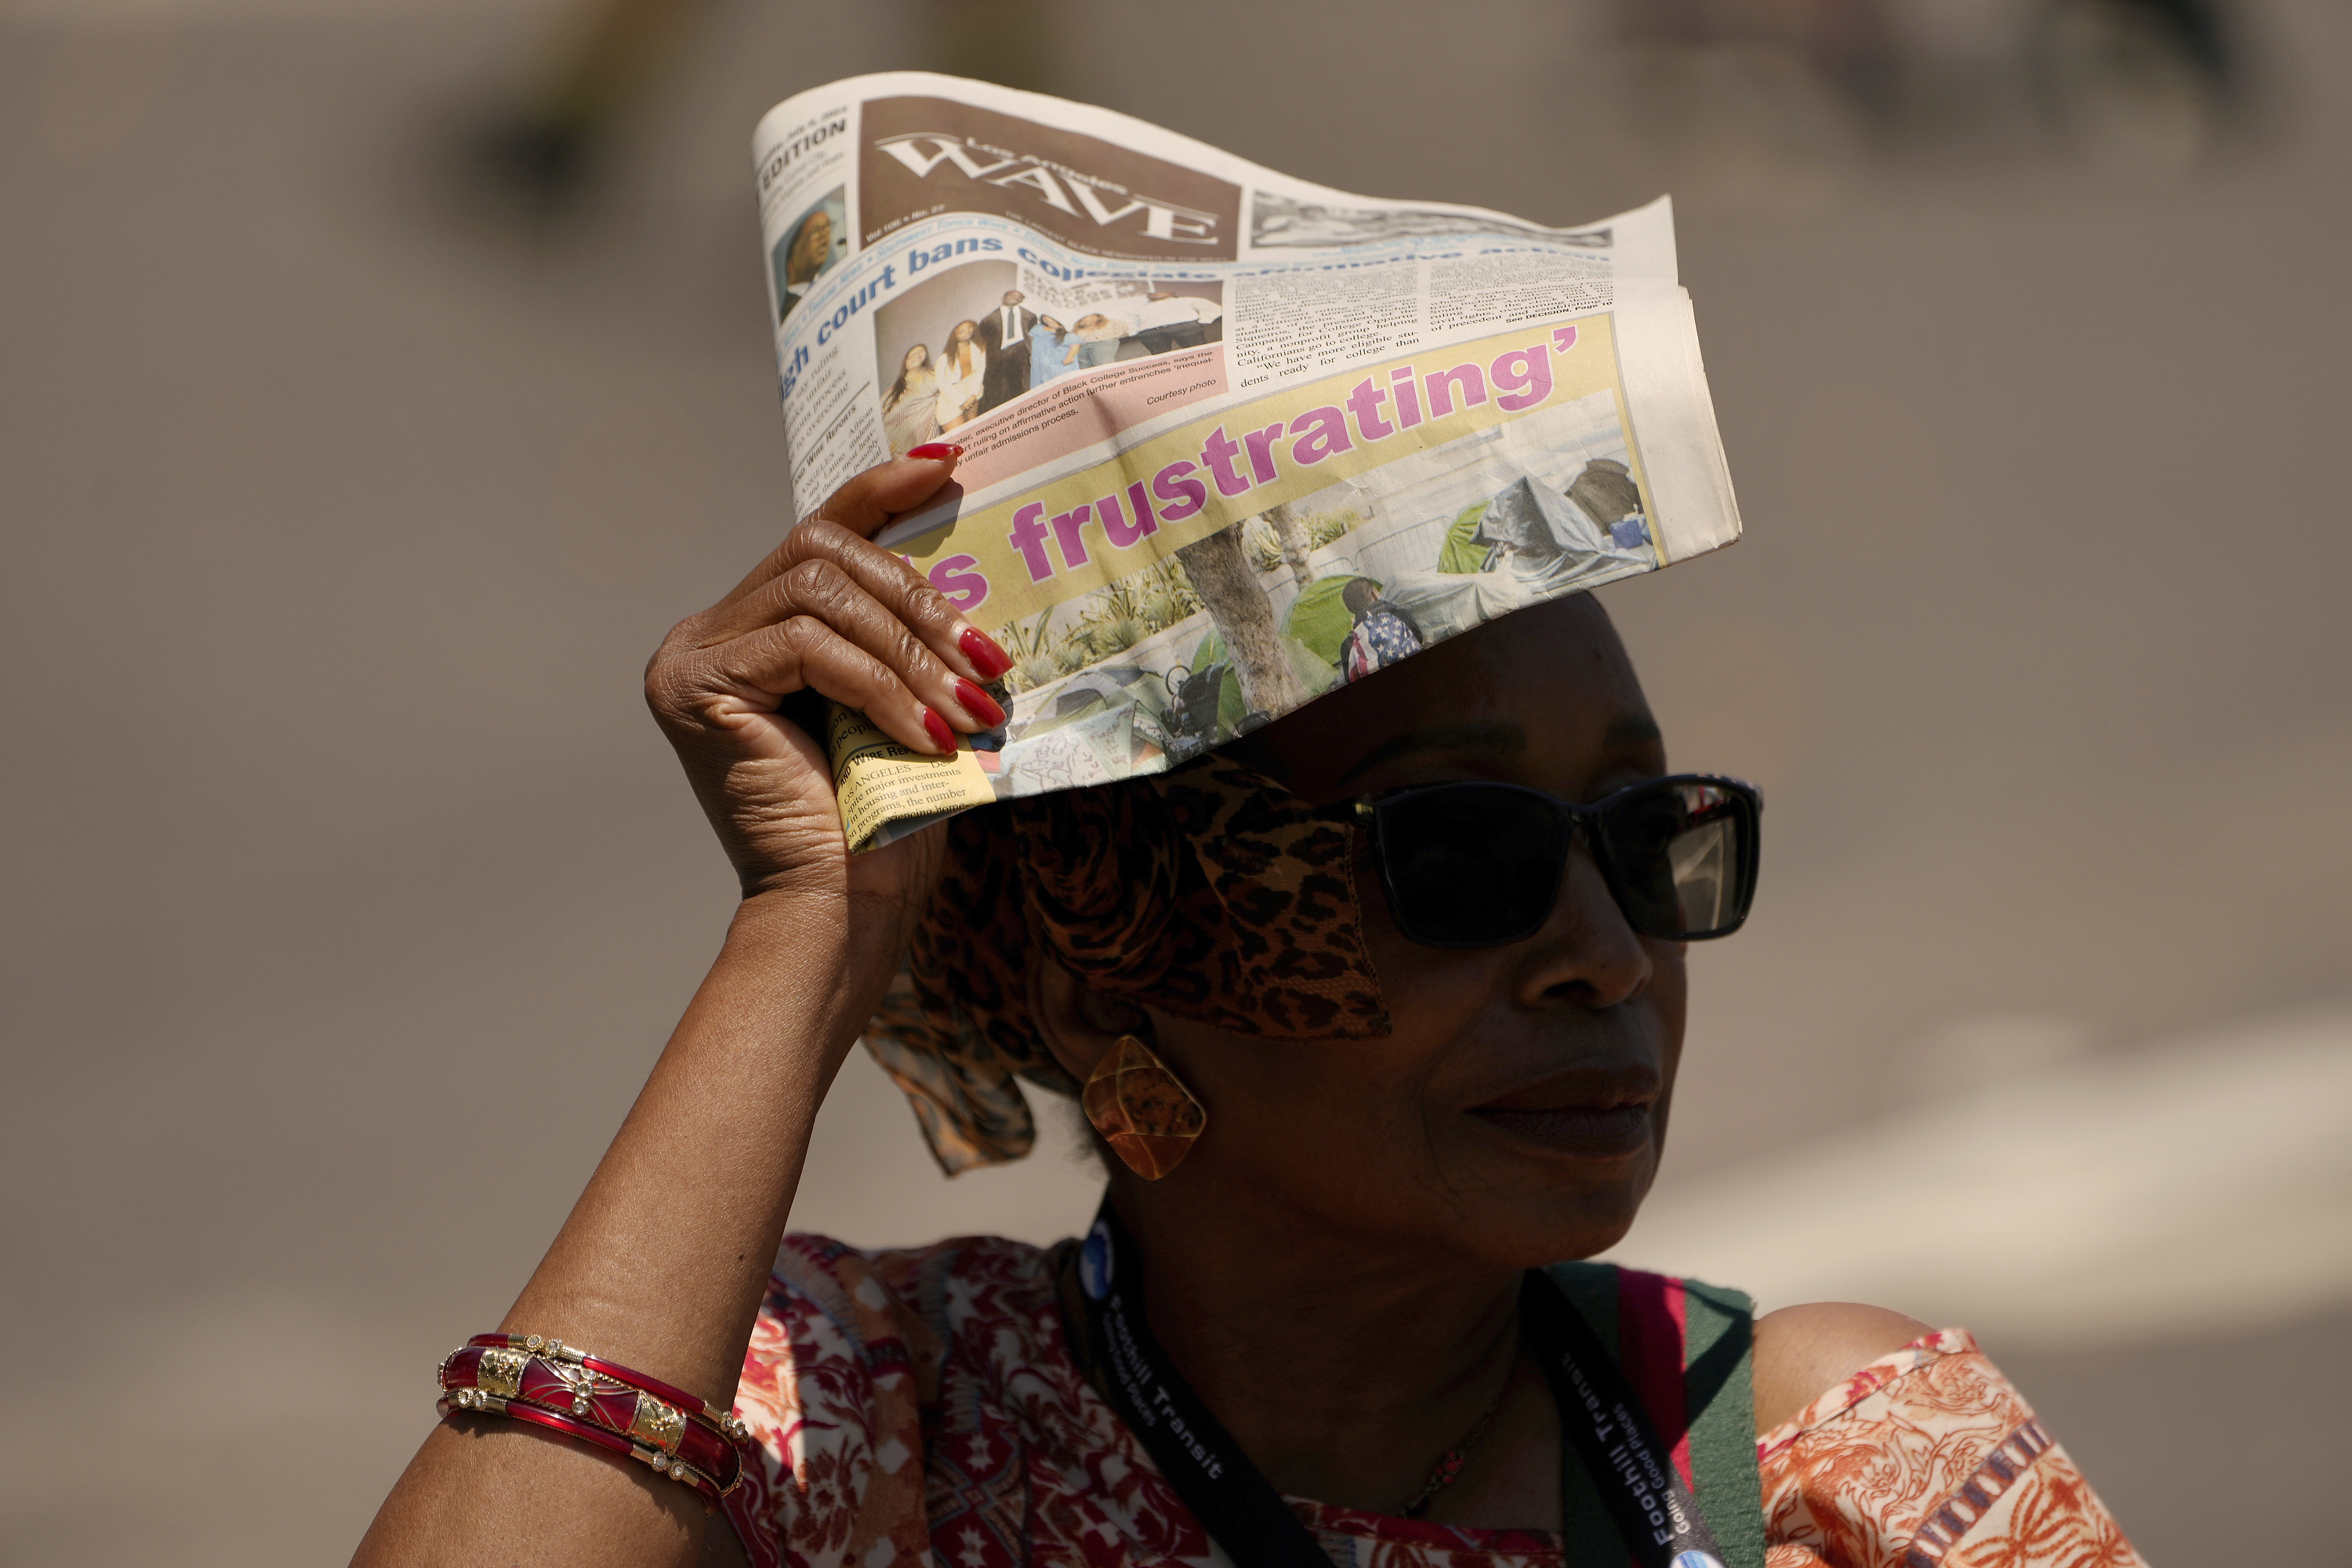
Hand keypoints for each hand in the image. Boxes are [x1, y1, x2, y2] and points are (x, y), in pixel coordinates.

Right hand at [644, 453, 1011, 919]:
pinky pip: (807, 644)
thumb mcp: (905, 705)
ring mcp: (692, 656)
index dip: (882, 489)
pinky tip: (926, 733)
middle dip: (919, 600)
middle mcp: (708, 634)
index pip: (820, 530)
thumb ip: (907, 636)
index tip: (949, 463)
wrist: (838, 916)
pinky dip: (881, 685)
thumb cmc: (880, 825)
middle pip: (823, 552)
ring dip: (911, 649)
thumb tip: (971, 568)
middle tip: (987, 658)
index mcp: (753, 632)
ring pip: (821, 594)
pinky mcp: (695, 682)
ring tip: (969, 706)